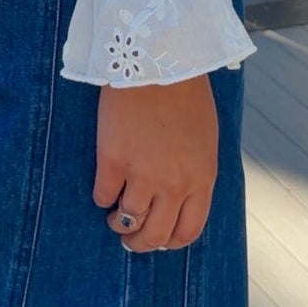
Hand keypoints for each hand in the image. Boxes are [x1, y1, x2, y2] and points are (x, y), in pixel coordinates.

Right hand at [93, 75, 217, 252]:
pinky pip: (103, 195)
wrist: (158, 62)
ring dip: (118, 225)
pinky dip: (102, 197)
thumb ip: (195, 172)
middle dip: (140, 243)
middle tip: (130, 240)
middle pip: (155, 235)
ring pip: (127, 221)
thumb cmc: (185, 94)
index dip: (171, 242)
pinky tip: (104, 189)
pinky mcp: (113, 160)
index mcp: (201, 178)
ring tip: (112, 217)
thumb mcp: (205, 140)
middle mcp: (174, 184)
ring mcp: (142, 174)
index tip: (160, 240)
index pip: (188, 231)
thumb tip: (181, 197)